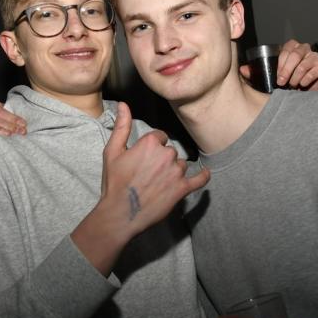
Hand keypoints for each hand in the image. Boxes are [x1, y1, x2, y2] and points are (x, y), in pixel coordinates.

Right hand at [101, 102, 209, 237]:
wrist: (120, 213)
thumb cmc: (115, 182)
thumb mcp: (112, 151)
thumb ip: (121, 126)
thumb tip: (124, 104)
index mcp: (150, 143)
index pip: (160, 137)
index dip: (152, 147)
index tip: (144, 158)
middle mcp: (166, 155)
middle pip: (170, 151)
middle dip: (162, 160)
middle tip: (147, 174)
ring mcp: (176, 172)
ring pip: (181, 165)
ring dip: (174, 171)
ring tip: (158, 183)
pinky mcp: (182, 189)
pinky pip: (199, 179)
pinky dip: (203, 176)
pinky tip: (205, 174)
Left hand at [240, 39, 317, 89]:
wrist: (305, 87)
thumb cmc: (285, 79)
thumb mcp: (270, 75)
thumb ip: (256, 72)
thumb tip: (243, 69)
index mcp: (290, 48)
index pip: (286, 49)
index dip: (281, 63)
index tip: (277, 77)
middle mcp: (303, 49)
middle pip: (296, 54)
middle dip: (287, 70)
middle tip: (282, 82)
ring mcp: (314, 56)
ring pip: (306, 63)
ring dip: (297, 76)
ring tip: (292, 85)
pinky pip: (317, 68)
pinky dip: (308, 77)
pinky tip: (302, 84)